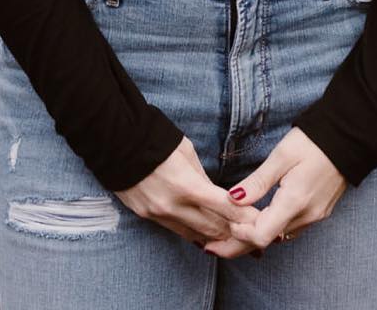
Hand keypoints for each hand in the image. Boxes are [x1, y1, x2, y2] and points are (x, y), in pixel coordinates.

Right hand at [115, 135, 257, 245]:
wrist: (116, 142)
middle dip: (235, 231)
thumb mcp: (185, 152)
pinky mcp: (147, 216)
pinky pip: (176, 231)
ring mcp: (159, 213)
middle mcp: (173, 205)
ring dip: (215, 236)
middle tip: (253, 232)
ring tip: (234, 237)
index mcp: (187, 184)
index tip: (260, 219)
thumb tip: (216, 196)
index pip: (225, 207)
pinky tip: (206, 236)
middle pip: (213, 227)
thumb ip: (202, 178)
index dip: (245, 216)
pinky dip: (193, 233)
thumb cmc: (156, 140)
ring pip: (196, 235)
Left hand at [205, 127, 345, 256]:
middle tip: (212, 246)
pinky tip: (257, 223)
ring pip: (278, 237)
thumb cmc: (313, 142)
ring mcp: (314, 217)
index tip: (223, 224)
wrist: (348, 138)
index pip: (261, 236)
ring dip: (254, 237)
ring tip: (229, 233)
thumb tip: (232, 200)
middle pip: (267, 241)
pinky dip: (271, 229)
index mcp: (294, 202)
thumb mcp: (281, 156)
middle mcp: (306, 216)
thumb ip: (257, 182)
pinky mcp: (318, 213)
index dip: (239, 235)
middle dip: (238, 245)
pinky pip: (289, 229)